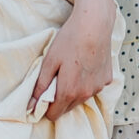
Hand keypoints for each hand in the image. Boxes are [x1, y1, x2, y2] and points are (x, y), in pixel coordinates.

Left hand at [30, 0, 116, 118]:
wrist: (94, 24)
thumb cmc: (70, 40)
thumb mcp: (49, 61)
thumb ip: (40, 85)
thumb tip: (31, 104)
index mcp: (68, 92)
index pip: (54, 115)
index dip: (45, 107)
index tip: (43, 95)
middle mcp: (85, 94)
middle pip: (67, 108)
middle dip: (60, 99)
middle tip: (57, 78)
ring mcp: (98, 87)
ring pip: (81, 98)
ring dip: (74, 90)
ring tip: (72, 69)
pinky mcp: (107, 79)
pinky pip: (93, 88)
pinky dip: (88, 82)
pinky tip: (86, 65)